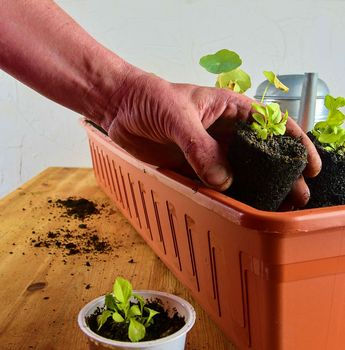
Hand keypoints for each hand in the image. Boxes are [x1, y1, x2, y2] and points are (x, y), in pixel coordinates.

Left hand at [105, 68, 320, 207]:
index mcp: (229, 110)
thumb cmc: (149, 98)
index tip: (310, 166)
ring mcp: (208, 152)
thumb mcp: (177, 115)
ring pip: (239, 172)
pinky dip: (225, 196)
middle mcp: (223, 133)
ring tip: (274, 207)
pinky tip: (238, 207)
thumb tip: (224, 179)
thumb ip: (200, 146)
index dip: (295, 143)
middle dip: (281, 173)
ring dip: (255, 189)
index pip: (271, 125)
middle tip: (296, 197)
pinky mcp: (192, 166)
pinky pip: (213, 184)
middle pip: (260, 155)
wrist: (120, 108)